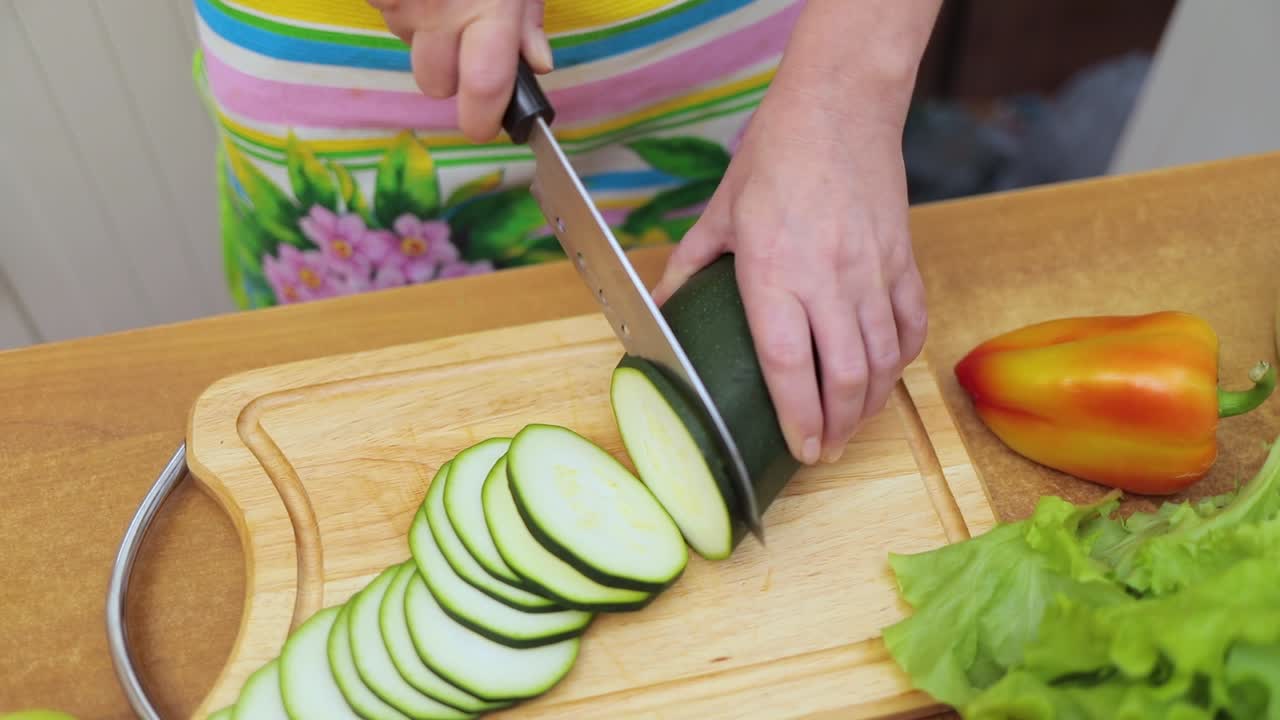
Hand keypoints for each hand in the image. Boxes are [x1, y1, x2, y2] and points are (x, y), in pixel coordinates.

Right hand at [370, 0, 552, 141]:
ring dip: (423, 34)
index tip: (483, 127)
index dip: (482, 118)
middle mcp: (441, 9)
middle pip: (435, 83)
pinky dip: (401, 6)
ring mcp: (402, 2)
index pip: (485, 86)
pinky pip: (385, 15)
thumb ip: (528, 19)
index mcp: (488, 7)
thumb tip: (538, 65)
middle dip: (449, 73)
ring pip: (408, 47)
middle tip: (463, 37)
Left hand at [652, 92, 928, 465]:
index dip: (796, 415)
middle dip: (836, 426)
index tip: (800, 448)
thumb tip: (664, 309)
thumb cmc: (774, 156)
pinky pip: (911, 324)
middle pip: (843, 375)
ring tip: (850, 426)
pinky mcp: (902, 260)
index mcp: (773, 271)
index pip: (786, 363)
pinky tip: (885, 378)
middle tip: (823, 451)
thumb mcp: (720, 212)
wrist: (838, 107)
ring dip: (869, 404)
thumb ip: (691, 266)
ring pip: (882, 359)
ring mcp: (871, 271)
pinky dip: (901, 361)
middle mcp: (828, 279)